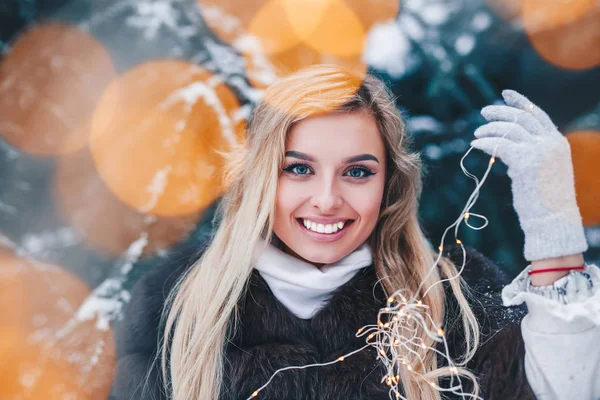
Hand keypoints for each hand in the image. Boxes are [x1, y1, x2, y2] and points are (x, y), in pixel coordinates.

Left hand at [470, 89, 587, 261]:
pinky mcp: (525, 162)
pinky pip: (499, 145)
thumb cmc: (544, 201)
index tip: (505, 94)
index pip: (537, 114)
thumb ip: (531, 154)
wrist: (553, 220)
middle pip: (521, 118)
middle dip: (500, 112)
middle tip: (483, 113)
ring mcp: (539, 151)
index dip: (520, 102)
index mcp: (557, 142)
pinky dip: (485, 142)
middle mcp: (551, 142)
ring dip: (489, 129)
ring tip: (476, 134)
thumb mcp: (542, 171)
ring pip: (508, 130)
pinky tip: (475, 144)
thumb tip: (507, 148)